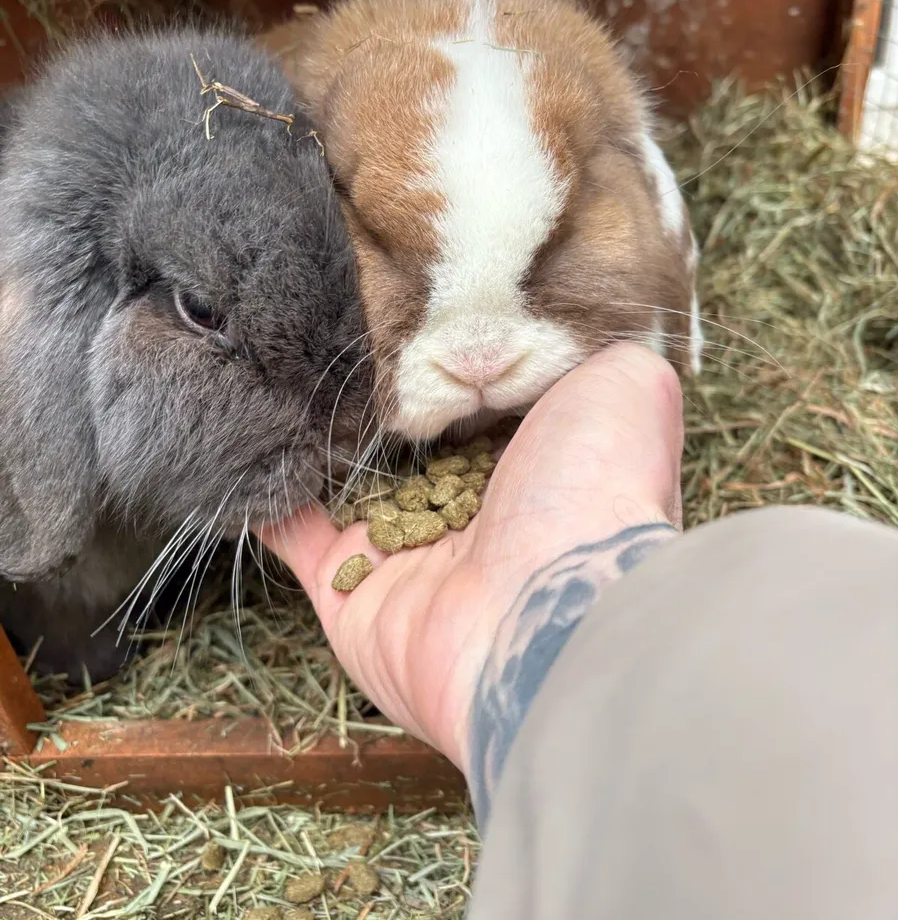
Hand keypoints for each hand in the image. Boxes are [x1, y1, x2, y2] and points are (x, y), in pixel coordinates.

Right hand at [261, 343, 683, 782]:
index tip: (407, 306)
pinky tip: (248, 435)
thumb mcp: (627, 384)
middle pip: (408, 441)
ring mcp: (406, 551)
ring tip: (277, 366)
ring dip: (316, 434)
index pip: (478, 401)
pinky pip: (293, 532)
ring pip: (346, 481)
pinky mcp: (347, 587)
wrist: (551, 613)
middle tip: (328, 329)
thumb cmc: (597, 490)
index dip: (447, 358)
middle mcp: (470, 511)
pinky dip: (268, 493)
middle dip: (377, 394)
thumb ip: (597, 349)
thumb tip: (572, 322)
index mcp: (532, 464)